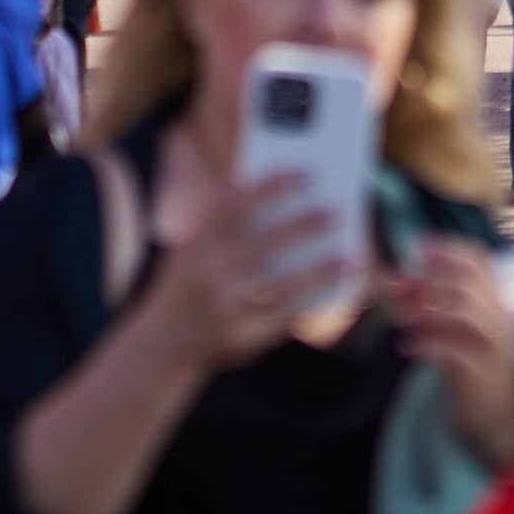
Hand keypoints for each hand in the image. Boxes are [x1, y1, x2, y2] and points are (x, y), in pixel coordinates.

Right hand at [149, 175, 355, 374]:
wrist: (164, 342)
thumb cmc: (191, 278)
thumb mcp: (195, 242)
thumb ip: (222, 212)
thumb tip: (262, 177)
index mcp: (199, 244)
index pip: (237, 207)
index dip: (271, 186)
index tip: (305, 170)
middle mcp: (209, 276)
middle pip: (265, 245)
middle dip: (303, 227)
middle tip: (336, 211)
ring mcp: (224, 311)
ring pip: (281, 287)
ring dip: (319, 271)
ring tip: (349, 256)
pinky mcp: (240, 341)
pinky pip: (283, 319)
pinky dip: (311, 302)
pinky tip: (335, 289)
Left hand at [387, 240, 513, 467]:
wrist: (500, 411)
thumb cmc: (472, 359)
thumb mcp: (451, 326)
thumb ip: (422, 302)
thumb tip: (387, 278)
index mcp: (493, 298)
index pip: (479, 261)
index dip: (450, 248)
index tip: (420, 245)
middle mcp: (497, 317)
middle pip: (469, 284)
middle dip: (432, 279)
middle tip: (402, 286)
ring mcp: (492, 347)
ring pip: (466, 316)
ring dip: (429, 311)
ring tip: (403, 319)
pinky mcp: (480, 377)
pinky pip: (456, 355)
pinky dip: (428, 345)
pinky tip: (408, 346)